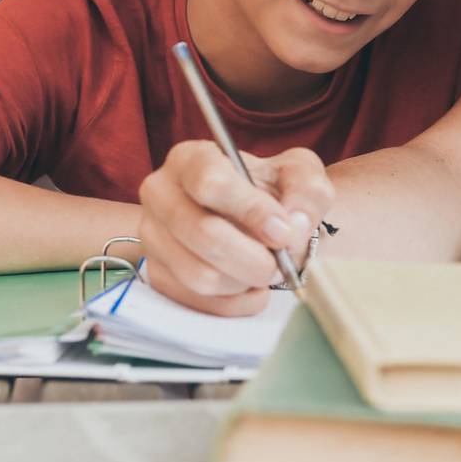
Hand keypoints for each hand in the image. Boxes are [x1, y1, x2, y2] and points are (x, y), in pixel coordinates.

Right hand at [135, 142, 333, 315]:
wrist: (259, 222)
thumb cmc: (273, 192)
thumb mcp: (301, 176)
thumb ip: (307, 191)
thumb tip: (292, 225)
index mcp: (190, 159)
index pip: (209, 182)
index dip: (250, 210)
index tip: (282, 231)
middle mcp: (160, 195)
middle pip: (202, 234)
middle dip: (253, 258)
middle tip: (280, 263)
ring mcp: (153, 237)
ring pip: (201, 275)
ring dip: (245, 282)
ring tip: (266, 270)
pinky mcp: (159, 275)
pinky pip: (199, 303)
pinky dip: (236, 303)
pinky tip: (251, 287)